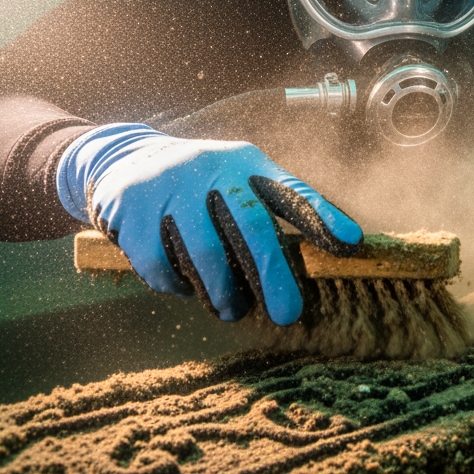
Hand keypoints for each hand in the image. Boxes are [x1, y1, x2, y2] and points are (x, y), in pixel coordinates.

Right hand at [57, 124, 361, 324]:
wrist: (122, 159)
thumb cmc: (201, 183)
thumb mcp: (238, 179)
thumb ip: (276, 208)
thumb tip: (332, 252)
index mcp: (246, 163)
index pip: (290, 190)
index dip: (322, 216)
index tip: (352, 243)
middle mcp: (211, 169)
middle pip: (250, 223)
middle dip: (272, 273)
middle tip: (288, 314)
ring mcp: (169, 188)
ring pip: (206, 253)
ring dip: (222, 292)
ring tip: (231, 310)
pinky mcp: (133, 211)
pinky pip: (161, 265)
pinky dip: (177, 286)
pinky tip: (185, 286)